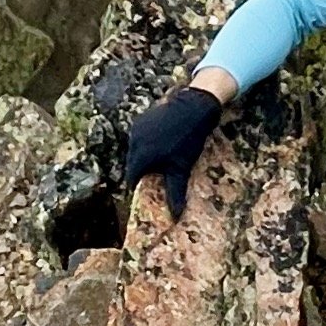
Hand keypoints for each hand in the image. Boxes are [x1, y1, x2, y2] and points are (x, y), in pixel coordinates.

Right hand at [124, 84, 223, 217]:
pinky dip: (146, 144)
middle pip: (133, 164)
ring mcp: (137, 129)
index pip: (132, 179)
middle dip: (141, 173)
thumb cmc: (187, 141)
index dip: (138, 187)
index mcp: (140, 156)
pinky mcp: (142, 119)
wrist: (194, 107)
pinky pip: (140, 138)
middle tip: (154, 179)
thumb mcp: (181, 169)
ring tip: (160, 162)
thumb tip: (175, 218)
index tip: (146, 192)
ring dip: (144, 158)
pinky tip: (162, 146)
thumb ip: (175, 193)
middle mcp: (134, 142)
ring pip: (136, 150)